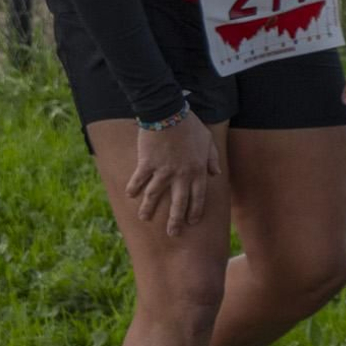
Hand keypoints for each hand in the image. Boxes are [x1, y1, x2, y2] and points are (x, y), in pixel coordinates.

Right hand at [127, 110, 220, 237]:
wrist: (168, 111)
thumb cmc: (189, 124)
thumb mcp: (207, 140)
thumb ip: (212, 158)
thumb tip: (215, 174)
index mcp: (197, 171)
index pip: (197, 198)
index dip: (194, 211)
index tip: (191, 222)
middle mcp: (181, 175)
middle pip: (178, 204)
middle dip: (175, 221)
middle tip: (172, 233)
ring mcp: (163, 170)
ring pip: (155, 195)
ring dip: (149, 208)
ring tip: (144, 217)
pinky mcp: (147, 163)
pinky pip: (139, 180)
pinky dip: (134, 188)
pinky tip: (130, 195)